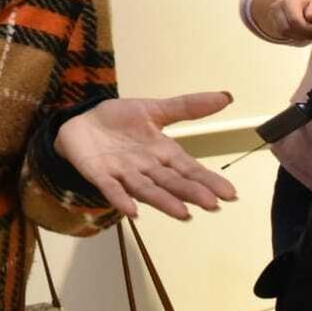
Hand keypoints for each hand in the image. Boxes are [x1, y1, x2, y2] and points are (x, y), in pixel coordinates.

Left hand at [54, 93, 239, 220]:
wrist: (81, 121)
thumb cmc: (120, 121)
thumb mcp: (154, 109)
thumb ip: (187, 107)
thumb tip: (226, 97)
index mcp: (162, 152)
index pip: (189, 168)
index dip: (207, 180)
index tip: (230, 194)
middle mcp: (146, 167)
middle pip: (170, 181)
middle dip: (190, 192)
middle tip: (211, 205)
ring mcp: (123, 173)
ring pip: (146, 188)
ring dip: (163, 201)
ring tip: (182, 214)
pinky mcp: (99, 174)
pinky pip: (111, 188)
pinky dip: (121, 199)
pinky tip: (132, 211)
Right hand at [257, 0, 311, 42]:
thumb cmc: (307, 1)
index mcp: (288, 1)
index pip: (295, 20)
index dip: (307, 28)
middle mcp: (276, 8)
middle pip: (287, 28)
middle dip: (302, 34)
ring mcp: (272, 15)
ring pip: (284, 32)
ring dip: (298, 36)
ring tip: (308, 33)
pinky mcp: (272, 23)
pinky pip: (282, 34)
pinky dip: (293, 36)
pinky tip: (302, 33)